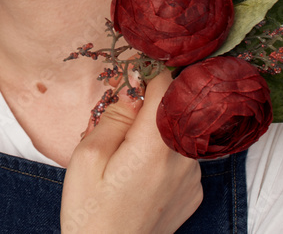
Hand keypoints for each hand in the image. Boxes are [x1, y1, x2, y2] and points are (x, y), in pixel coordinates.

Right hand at [61, 71, 202, 233]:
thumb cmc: (90, 211)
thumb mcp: (87, 156)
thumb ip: (114, 116)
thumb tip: (133, 85)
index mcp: (155, 145)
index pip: (166, 85)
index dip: (148, 73)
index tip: (132, 72)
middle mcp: (183, 158)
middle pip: (174, 108)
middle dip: (148, 104)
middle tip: (120, 117)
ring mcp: (193, 177)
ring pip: (178, 132)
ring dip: (156, 130)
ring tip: (126, 152)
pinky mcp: (194, 192)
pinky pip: (181, 156)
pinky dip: (163, 154)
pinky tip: (139, 173)